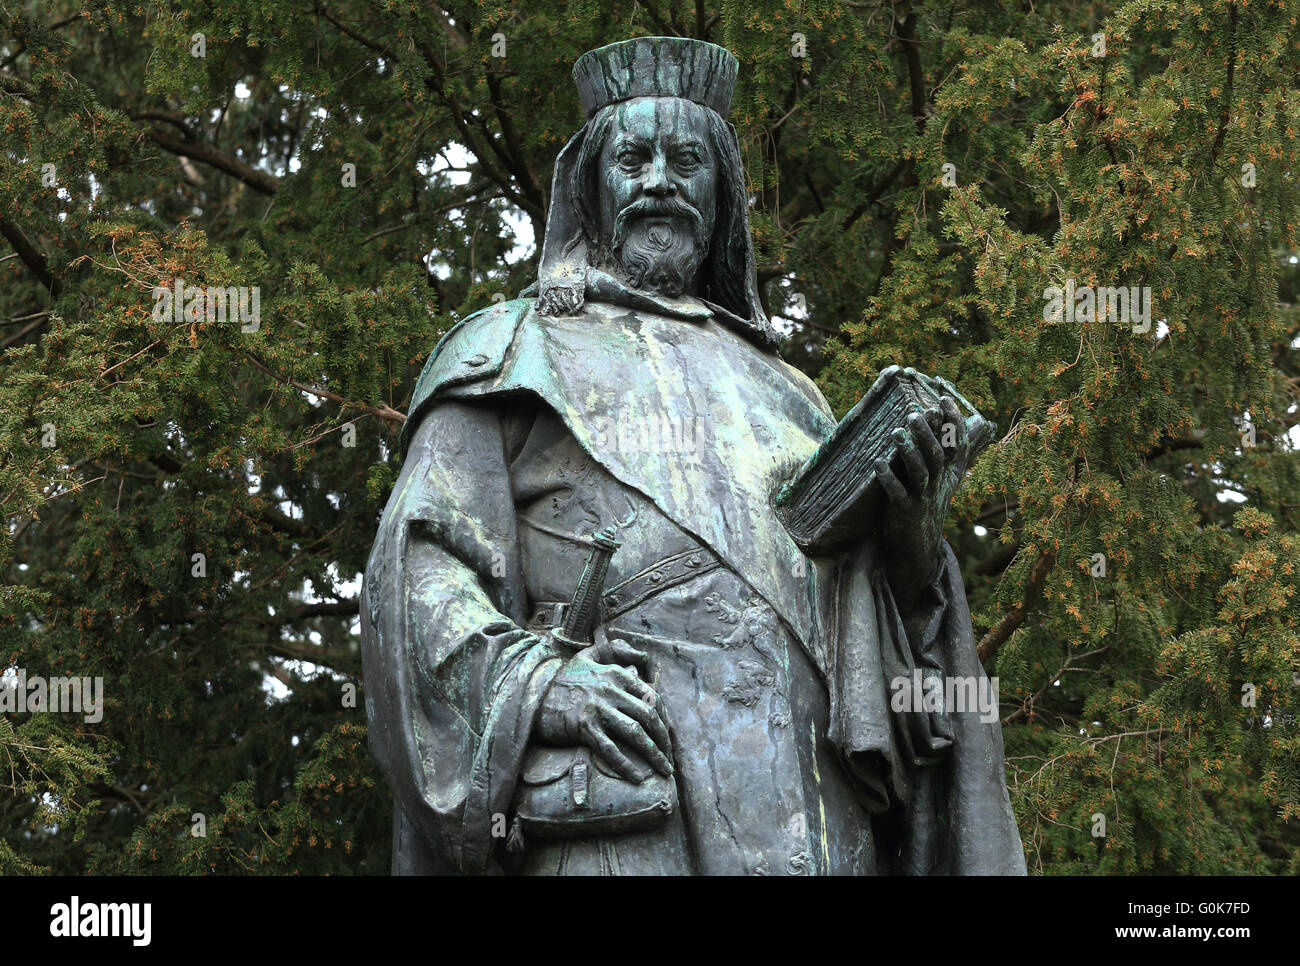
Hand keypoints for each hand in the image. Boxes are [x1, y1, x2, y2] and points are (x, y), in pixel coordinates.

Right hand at [535, 640, 673, 782]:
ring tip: (664, 769)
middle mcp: (610, 689)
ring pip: (635, 732)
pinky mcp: (583, 726)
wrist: (532, 692)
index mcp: (615, 673)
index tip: (666, 734)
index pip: (651, 696)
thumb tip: (643, 657)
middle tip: (669, 757)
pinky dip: (626, 764)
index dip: (663, 718)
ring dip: (654, 753)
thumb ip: (616, 651)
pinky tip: (638, 777)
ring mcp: (597, 708)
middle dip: (664, 739)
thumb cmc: (562, 677)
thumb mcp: (589, 657)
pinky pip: (611, 749)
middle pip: (648, 715)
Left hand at [874, 394, 969, 590]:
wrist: (917, 546)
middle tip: (914, 413)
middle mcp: (938, 484)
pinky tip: (877, 463)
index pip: (957, 444)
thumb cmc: (924, 504)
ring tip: (895, 431)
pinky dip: (888, 478)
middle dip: (927, 434)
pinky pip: (897, 493)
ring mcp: (922, 498)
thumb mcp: (939, 481)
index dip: (953, 421)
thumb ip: (940, 453)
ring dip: (908, 451)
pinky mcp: (904, 511)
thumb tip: (937, 418)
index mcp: (948, 474)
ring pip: (920, 472)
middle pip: (937, 455)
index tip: (944, 398)